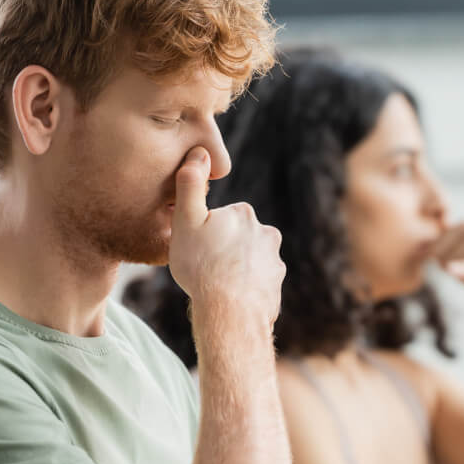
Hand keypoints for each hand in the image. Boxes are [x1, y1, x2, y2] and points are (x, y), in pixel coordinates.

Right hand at [168, 147, 284, 321]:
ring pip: (246, 262)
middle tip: (204, 268)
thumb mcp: (186, 220)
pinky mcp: (277, 286)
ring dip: (233, 270)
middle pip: (235, 239)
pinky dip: (243, 289)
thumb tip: (200, 151)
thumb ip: (190, 184)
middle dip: (221, 250)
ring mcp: (275, 261)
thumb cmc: (202, 265)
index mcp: (244, 214)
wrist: (230, 312)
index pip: (220, 219)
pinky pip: (255, 284)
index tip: (196, 248)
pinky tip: (230, 299)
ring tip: (216, 286)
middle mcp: (267, 233)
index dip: (203, 233)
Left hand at [434, 221, 463, 310]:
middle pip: (442, 255)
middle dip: (450, 270)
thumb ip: (441, 252)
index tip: (456, 267)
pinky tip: (452, 271)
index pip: (434, 245)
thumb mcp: (463, 259)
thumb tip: (417, 249)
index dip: (439, 261)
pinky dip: (463, 269)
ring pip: (455, 263)